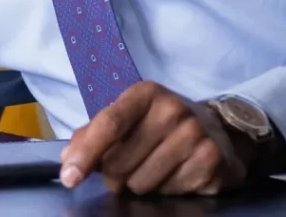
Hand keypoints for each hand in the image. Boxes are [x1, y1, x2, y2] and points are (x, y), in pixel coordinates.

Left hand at [60, 82, 249, 196]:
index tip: (69, 177)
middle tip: (124, 171)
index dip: (86, 153)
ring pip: (143, 183)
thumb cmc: (160, 124)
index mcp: (145, 93)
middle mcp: (172, 109)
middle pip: (121, 162)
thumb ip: (93, 134)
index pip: (109, 124)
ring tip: (153, 169)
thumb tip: (67, 159)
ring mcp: (196, 134)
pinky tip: (176, 174)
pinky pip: (172, 192)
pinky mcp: (213, 160)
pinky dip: (167, 191)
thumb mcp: (127, 117)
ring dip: (140, 185)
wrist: (218, 127)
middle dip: (114, 176)